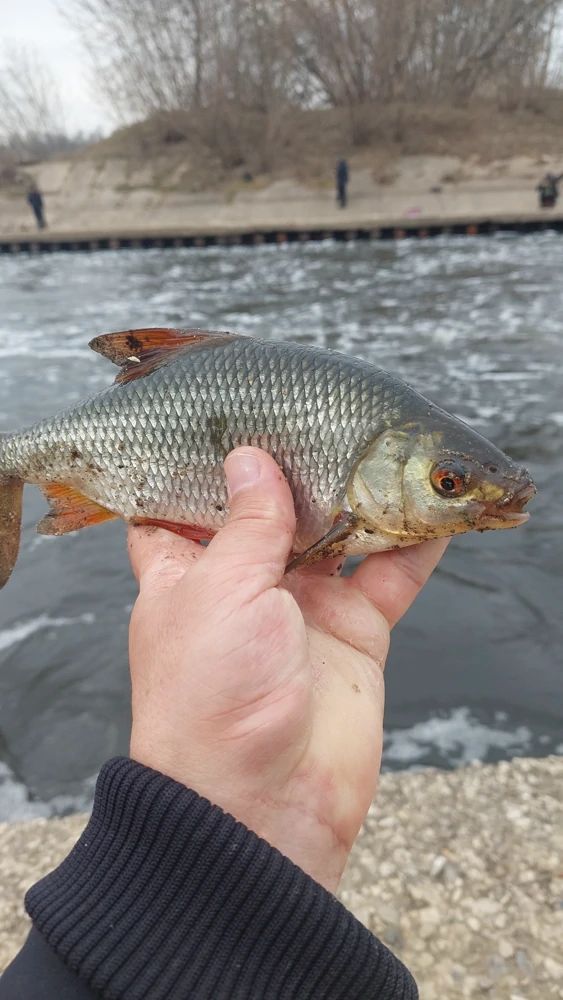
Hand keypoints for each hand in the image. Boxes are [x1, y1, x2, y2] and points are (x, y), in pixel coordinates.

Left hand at [128, 448, 446, 891]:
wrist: (261, 805)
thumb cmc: (210, 697)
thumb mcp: (218, 590)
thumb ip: (248, 522)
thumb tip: (252, 458)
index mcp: (186, 570)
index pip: (181, 504)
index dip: (195, 463)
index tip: (218, 415)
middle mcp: (243, 583)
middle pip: (270, 510)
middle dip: (293, 468)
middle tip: (318, 412)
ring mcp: (301, 606)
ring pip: (337, 533)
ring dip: (360, 496)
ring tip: (384, 446)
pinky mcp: (353, 632)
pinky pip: (390, 576)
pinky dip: (415, 545)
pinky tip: (435, 511)